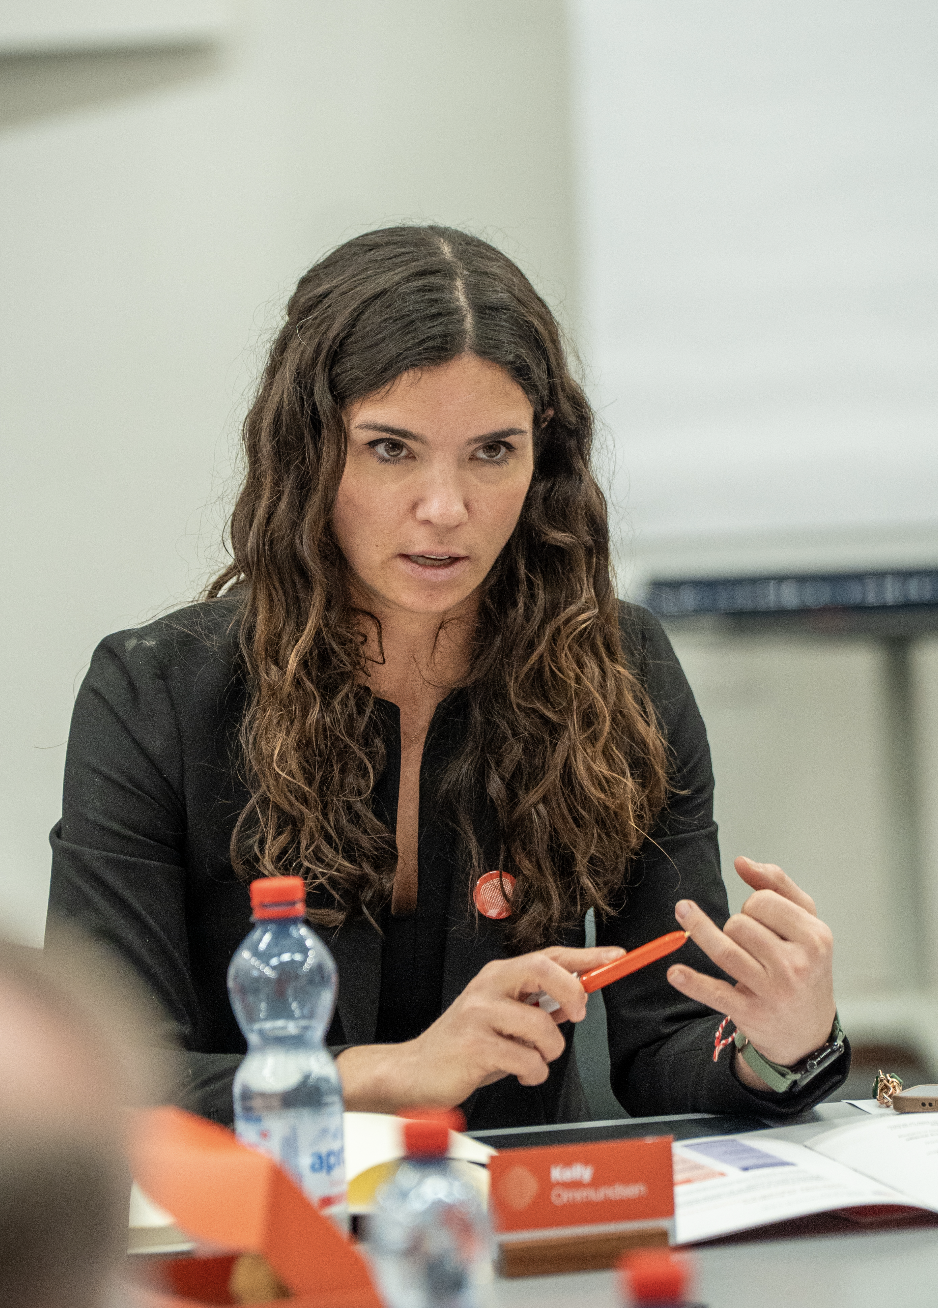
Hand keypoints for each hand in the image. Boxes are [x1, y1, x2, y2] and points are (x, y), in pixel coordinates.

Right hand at [335, 944, 623, 1111]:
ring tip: (531, 1061)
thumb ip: (536, 1005)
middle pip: (545, 969)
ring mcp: (479, 1013)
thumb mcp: (503, 1019)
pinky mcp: (474, 1046)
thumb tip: (579, 995)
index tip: (618, 957)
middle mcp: (488, 986)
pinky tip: (518, 1075)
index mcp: (498, 975)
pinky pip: (528, 1061)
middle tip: (577, 1015)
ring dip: (549, 1053)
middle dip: (572, 993)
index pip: (550, 955)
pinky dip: (533, 1075)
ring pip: (544, 1027)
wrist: (414, 1072)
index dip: (587, 956)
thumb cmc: (464, 1047)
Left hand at [666, 857, 836, 1082]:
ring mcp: (773, 991)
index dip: (753, 904)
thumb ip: (777, 885)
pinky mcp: (750, 1012)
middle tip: (746, 940)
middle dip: (735, 925)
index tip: (756, 917)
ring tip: (683, 914)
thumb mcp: (805, 922)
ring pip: (724, 950)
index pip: (763, 902)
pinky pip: (715, 993)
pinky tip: (675, 972)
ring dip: (700, 931)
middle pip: (740, 925)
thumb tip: (741, 861)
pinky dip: (692, 982)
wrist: (809, 1030)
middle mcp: (796, 965)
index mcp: (814, 937)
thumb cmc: (805, 965)